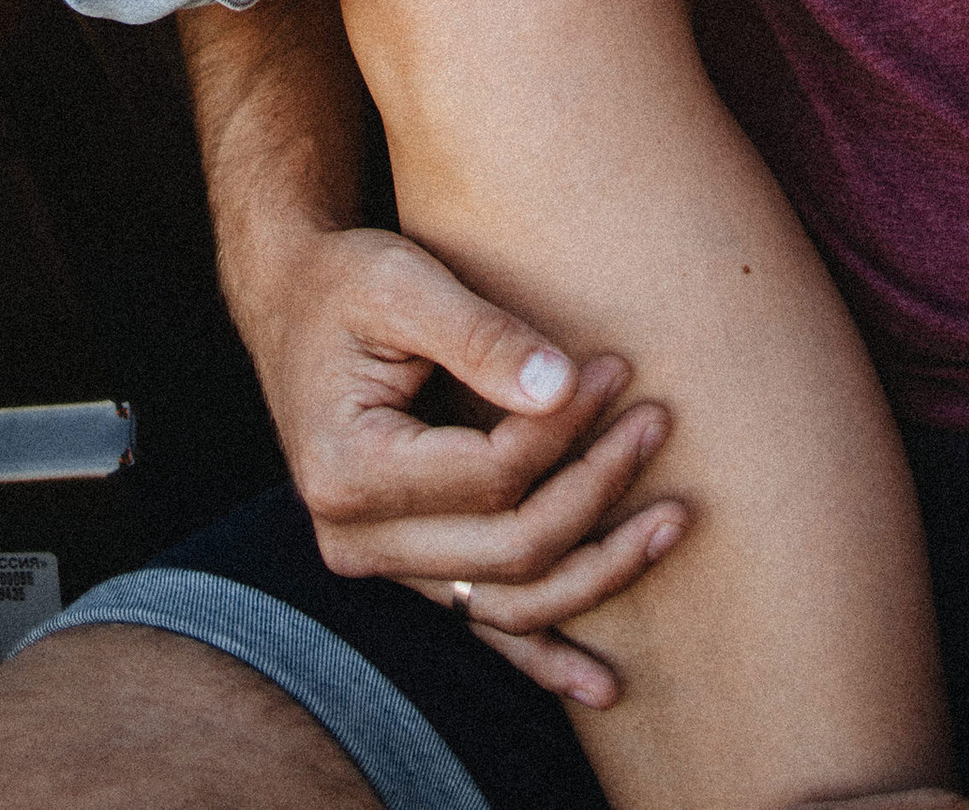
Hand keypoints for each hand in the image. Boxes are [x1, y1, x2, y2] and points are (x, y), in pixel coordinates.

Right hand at [233, 216, 682, 707]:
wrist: (295, 304)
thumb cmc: (347, 285)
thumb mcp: (402, 283)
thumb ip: (480, 335)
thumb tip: (565, 386)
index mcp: (348, 472)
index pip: (490, 474)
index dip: (566, 428)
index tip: (615, 369)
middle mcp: (355, 540)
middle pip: (509, 547)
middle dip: (597, 488)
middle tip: (658, 420)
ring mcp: (379, 566)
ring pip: (508, 602)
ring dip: (598, 571)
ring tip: (673, 521)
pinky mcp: (406, 568)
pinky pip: (481, 625)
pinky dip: (544, 656)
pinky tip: (602, 685)